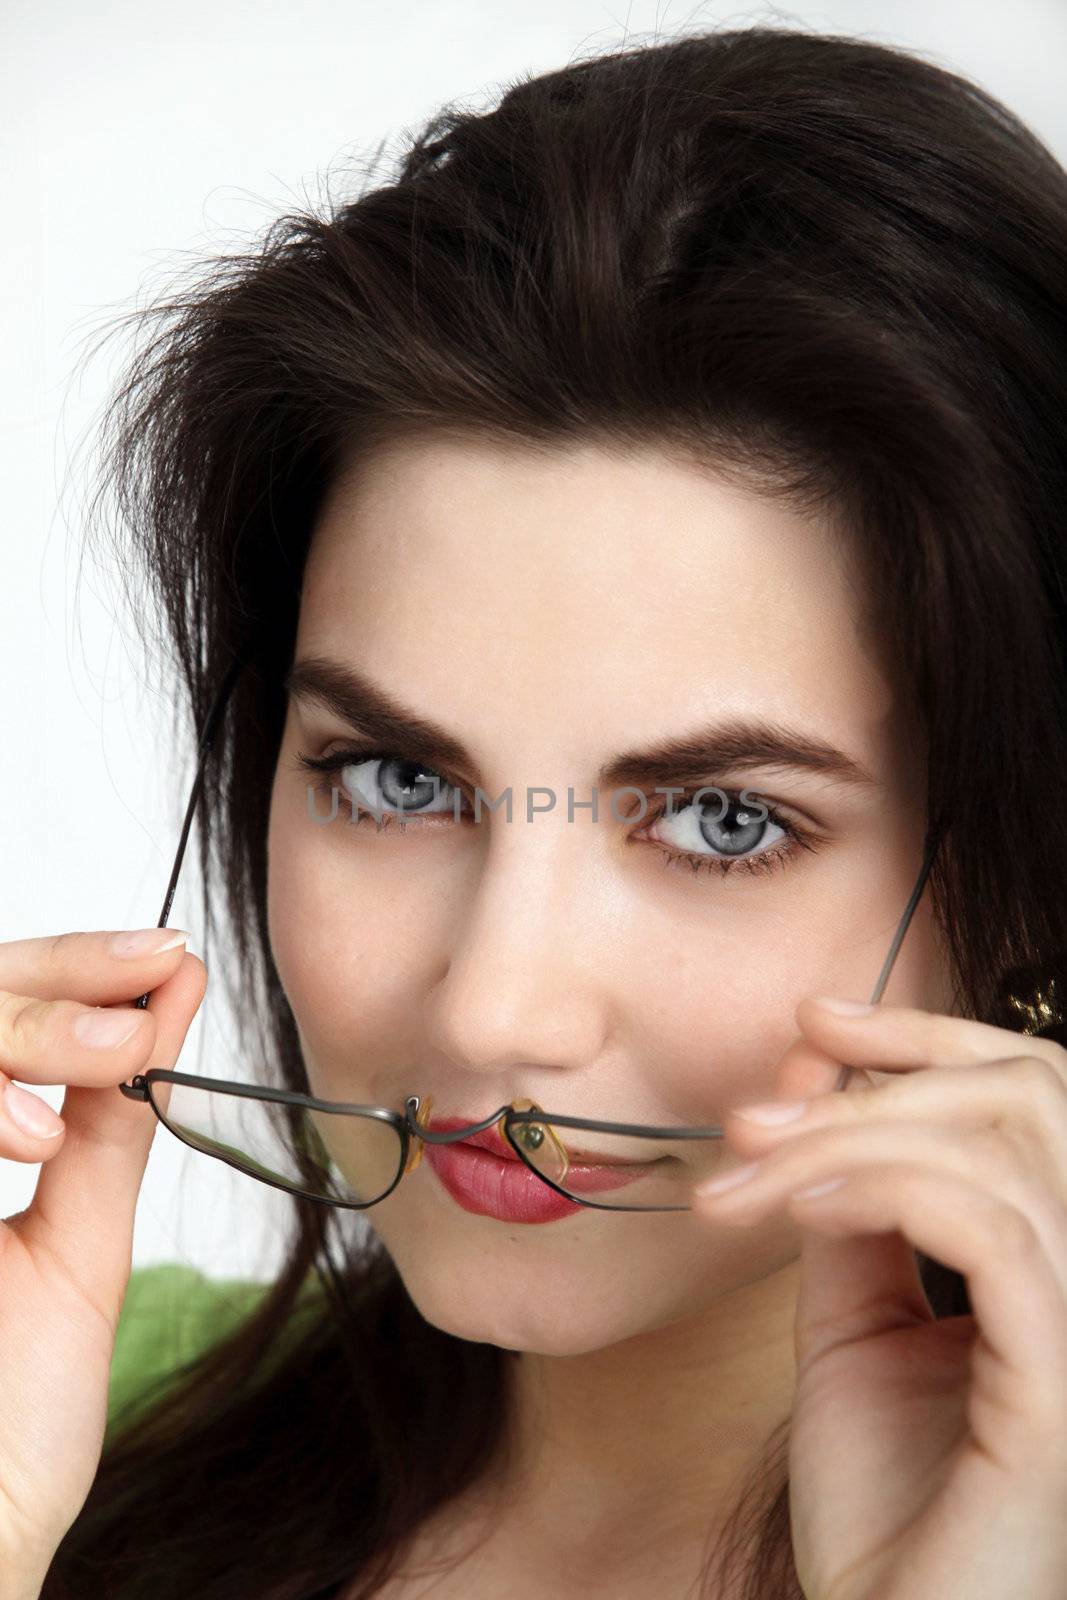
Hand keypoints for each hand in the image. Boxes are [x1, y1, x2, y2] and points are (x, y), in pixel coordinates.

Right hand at [0, 930, 204, 1579]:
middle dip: (50, 985)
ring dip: (16, 1032)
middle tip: (144, 990)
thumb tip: (169, 998)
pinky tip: (29, 1132)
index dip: (71, 964)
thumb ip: (106, 1123)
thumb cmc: (11, 1421)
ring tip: (102, 1062)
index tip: (166, 956)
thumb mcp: (75, 1246)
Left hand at [692, 997, 1066, 1599]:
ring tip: (750, 1165)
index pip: (1033, 1101)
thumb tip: (823, 1089)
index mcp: (1057, 1262)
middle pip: (1026, 1102)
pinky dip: (885, 1190)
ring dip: (854, 1134)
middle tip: (752, 1113)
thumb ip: (853, 1213)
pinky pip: (994, 1234)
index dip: (930, 1036)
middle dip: (876, 1079)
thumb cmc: (880, 1505)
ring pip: (1004, 1150)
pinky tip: (800, 1206)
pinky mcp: (1062, 1390)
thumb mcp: (852, 1325)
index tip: (817, 1017)